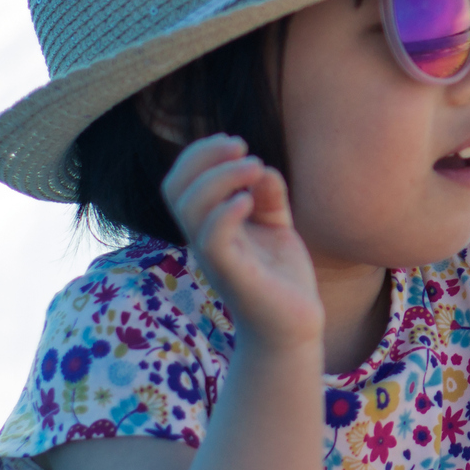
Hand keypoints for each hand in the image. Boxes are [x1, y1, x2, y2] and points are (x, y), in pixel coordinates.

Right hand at [162, 133, 319, 359]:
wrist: (295, 326)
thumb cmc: (281, 277)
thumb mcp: (275, 225)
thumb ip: (267, 195)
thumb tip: (261, 168)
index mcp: (208, 225)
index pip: (180, 181)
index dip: (198, 154)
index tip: (234, 143)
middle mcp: (203, 239)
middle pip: (175, 188)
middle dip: (202, 157)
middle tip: (241, 146)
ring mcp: (214, 257)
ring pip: (190, 208)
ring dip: (220, 177)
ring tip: (255, 166)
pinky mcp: (233, 274)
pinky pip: (213, 238)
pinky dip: (227, 211)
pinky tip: (250, 200)